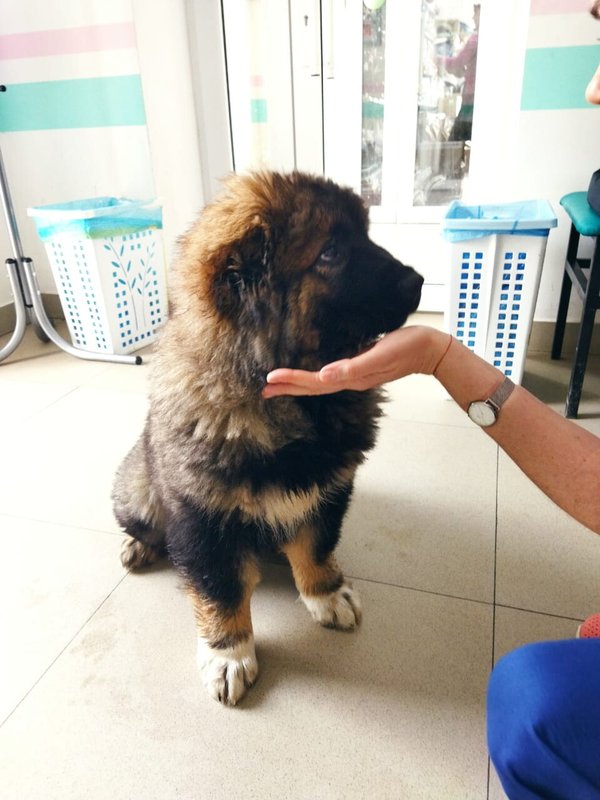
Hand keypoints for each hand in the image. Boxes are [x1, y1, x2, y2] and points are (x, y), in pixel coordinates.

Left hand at [262, 326, 450, 397]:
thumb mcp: (381, 355)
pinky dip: (314, 375)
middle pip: (313, 387)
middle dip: (288, 387)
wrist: (431, 350)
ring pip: (320, 382)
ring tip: (278, 383)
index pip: (315, 382)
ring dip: (298, 383)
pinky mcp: (360, 366)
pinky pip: (331, 374)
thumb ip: (354, 367)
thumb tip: (326, 375)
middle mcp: (351, 380)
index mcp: (353, 378)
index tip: (270, 378)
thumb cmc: (408, 348)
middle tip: (264, 388)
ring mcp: (356, 375)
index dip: (292, 380)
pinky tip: (309, 373)